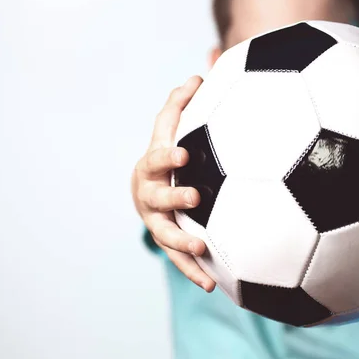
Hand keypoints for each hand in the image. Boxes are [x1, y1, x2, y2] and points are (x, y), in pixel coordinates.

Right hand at [131, 75, 215, 291]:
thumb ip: (181, 103)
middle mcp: (150, 193)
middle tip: (194, 198)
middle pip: (157, 197)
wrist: (146, 187)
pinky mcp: (168, 240)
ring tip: (201, 249)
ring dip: (181, 242)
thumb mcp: (169, 127)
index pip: (158, 156)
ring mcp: (156, 219)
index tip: (184, 154)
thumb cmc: (166, 151)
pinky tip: (212, 284)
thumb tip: (199, 74)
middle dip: (173, 198)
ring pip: (164, 233)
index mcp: (154, 163)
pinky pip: (178, 259)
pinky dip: (192, 271)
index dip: (167, 155)